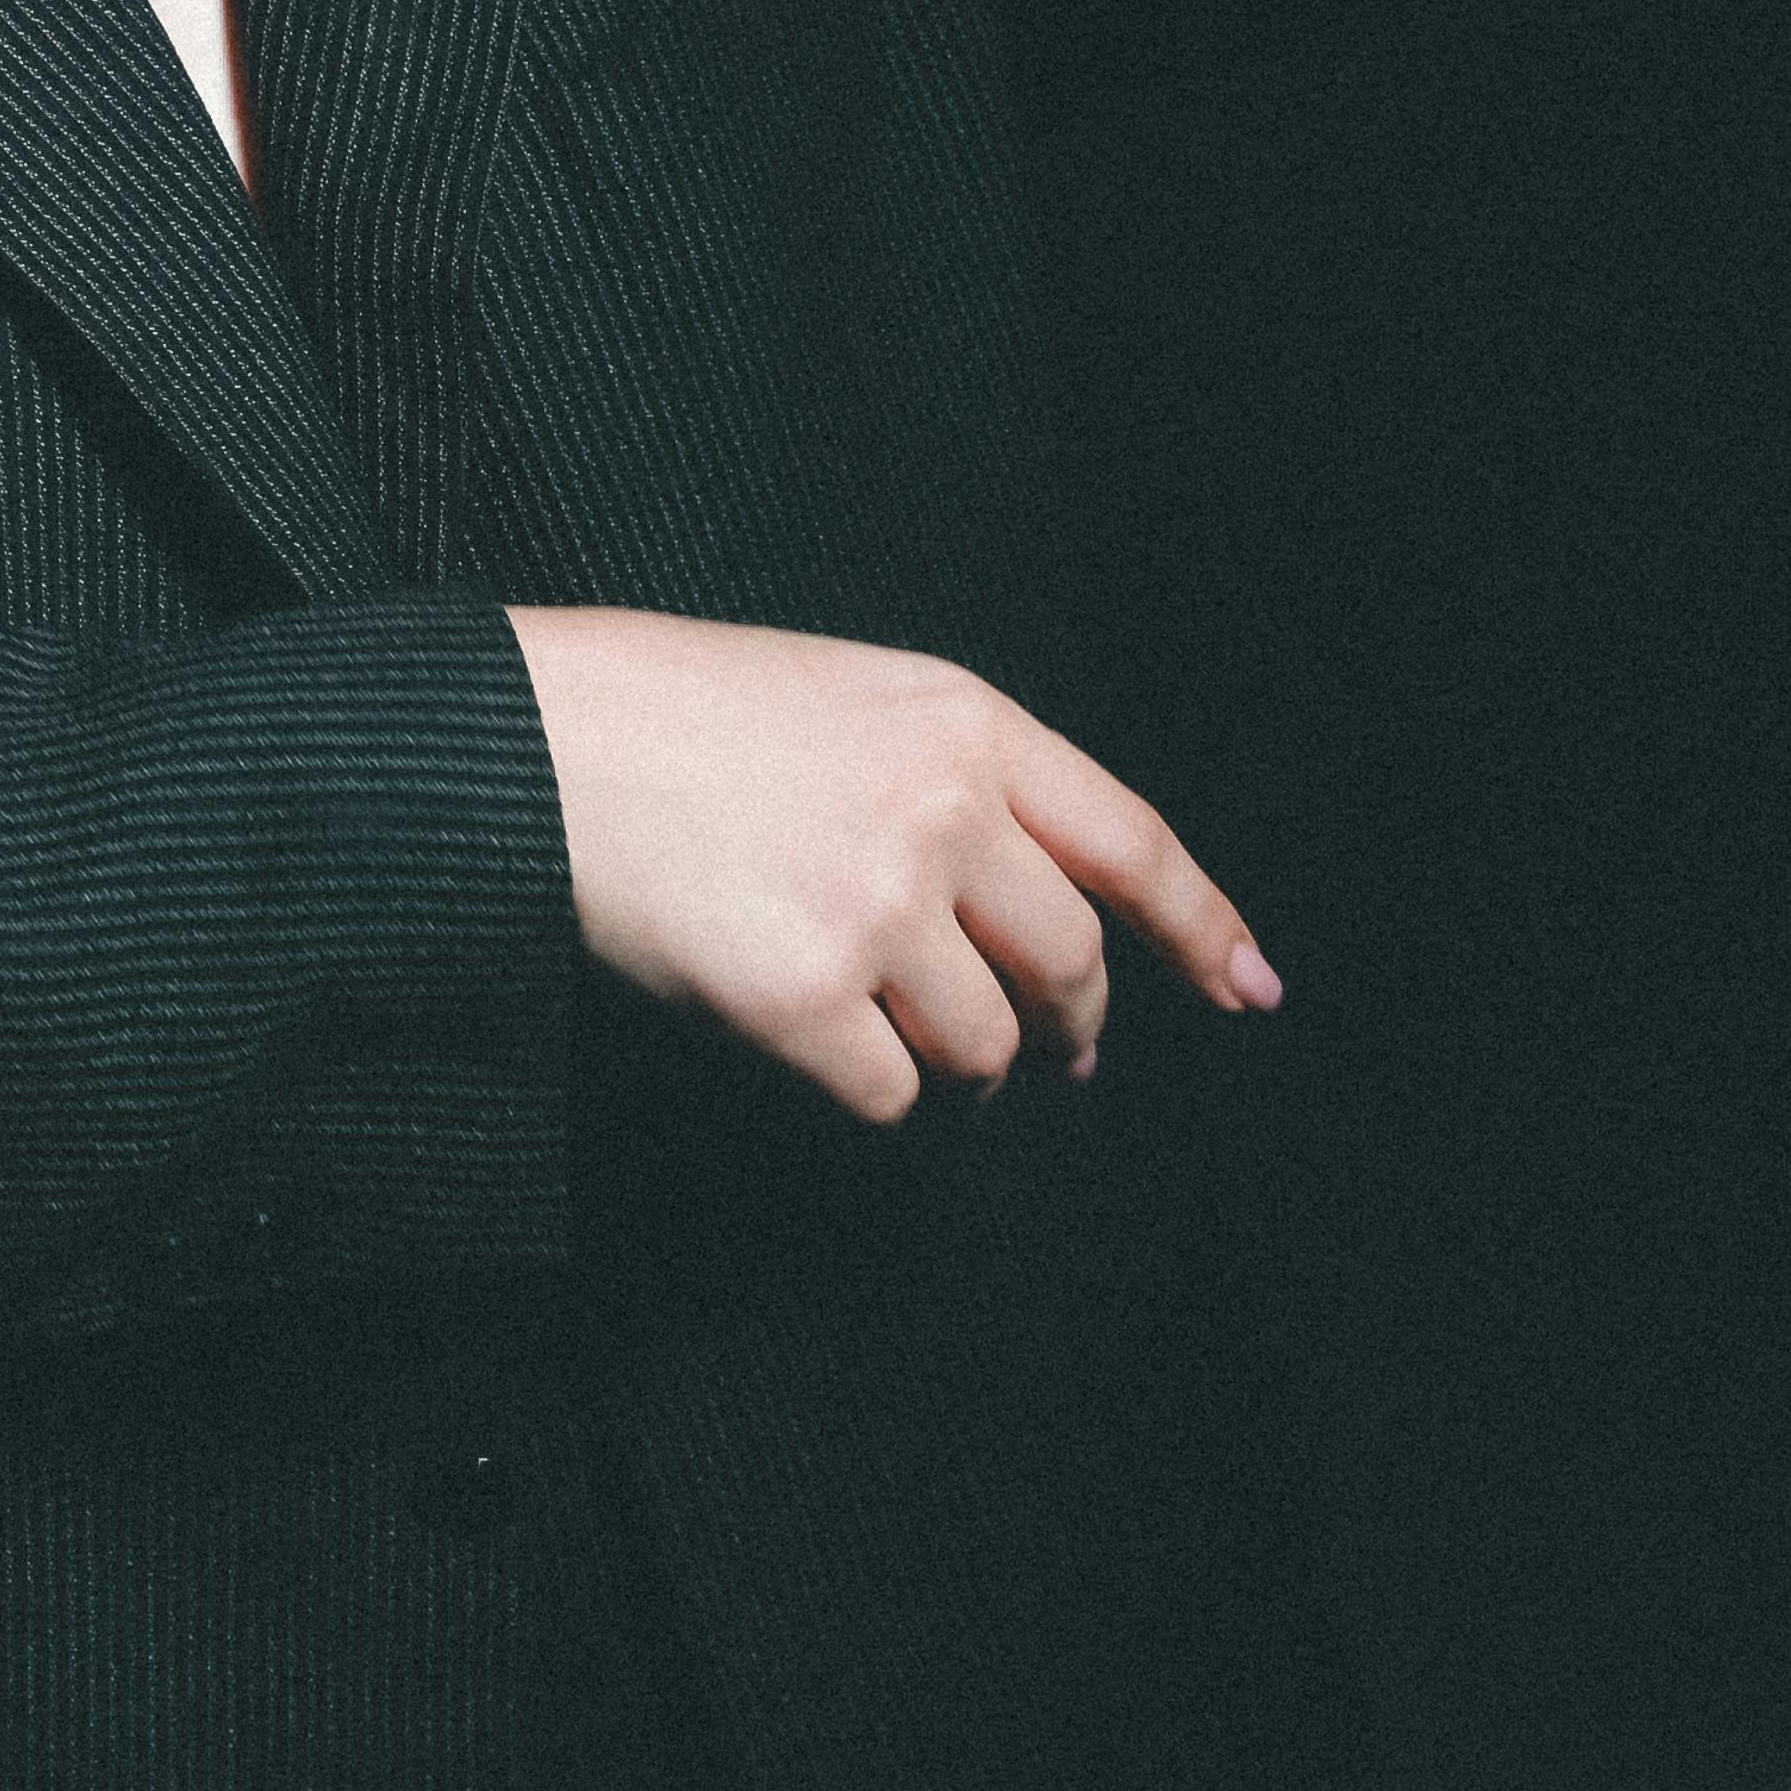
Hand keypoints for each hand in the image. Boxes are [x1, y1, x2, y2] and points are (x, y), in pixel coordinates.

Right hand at [505, 607, 1280, 1126]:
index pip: (1131, 842)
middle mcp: (939, 813)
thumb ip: (957, 780)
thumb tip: (1046, 916)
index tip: (1249, 989)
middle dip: (1073, 1026)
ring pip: (986, 1044)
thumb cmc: (682, 713)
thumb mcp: (852, 697)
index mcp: (964, 724)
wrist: (541, 739)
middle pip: (1070, 963)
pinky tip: (824, 1049)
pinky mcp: (802, 997)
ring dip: (967, 1070)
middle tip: (1055, 1056)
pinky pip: (890, 1093)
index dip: (1202, 925)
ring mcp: (875, 907)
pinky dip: (872, 1089)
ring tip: (912, 1047)